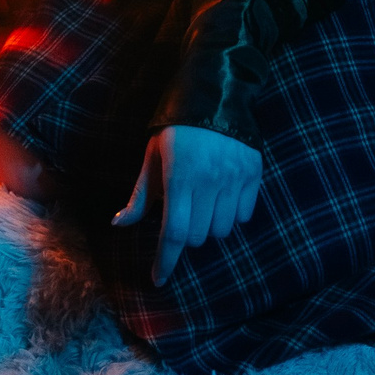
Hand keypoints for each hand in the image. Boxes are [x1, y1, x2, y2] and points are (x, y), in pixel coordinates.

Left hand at [114, 125, 262, 286]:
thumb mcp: (153, 157)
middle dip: (186, 235)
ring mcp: (234, 178)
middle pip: (198, 235)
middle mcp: (209, 181)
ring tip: (203, 205)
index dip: (166, 260)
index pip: (174, 232)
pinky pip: (244, 215)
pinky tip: (223, 197)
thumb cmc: (176, 129)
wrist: (215, 95)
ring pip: (222, 230)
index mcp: (180, 177)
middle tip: (182, 213)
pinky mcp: (253, 174)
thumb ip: (141, 195)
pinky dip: (233, 215)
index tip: (159, 279)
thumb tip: (120, 225)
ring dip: (209, 226)